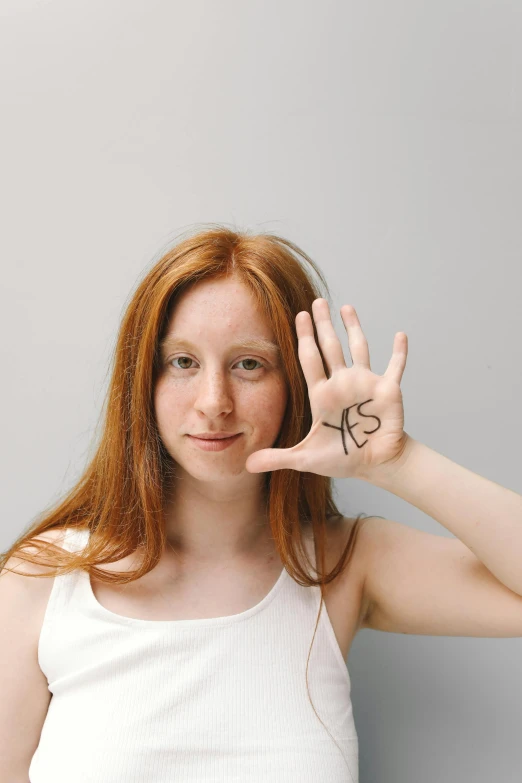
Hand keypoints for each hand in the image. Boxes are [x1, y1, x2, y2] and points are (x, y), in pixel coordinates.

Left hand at [245, 299, 408, 479]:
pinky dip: (399, 352)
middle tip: (316, 301)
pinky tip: (400, 335)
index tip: (298, 316)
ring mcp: (365, 384)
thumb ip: (278, 458)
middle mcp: (342, 383)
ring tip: (346, 307)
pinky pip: (396, 367)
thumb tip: (248, 466)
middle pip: (330, 347)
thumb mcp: (306, 458)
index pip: (310, 359)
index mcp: (323, 394)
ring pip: (359, 348)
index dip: (304, 338)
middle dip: (323, 324)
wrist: (374, 464)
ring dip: (353, 328)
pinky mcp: (388, 390)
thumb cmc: (343, 457)